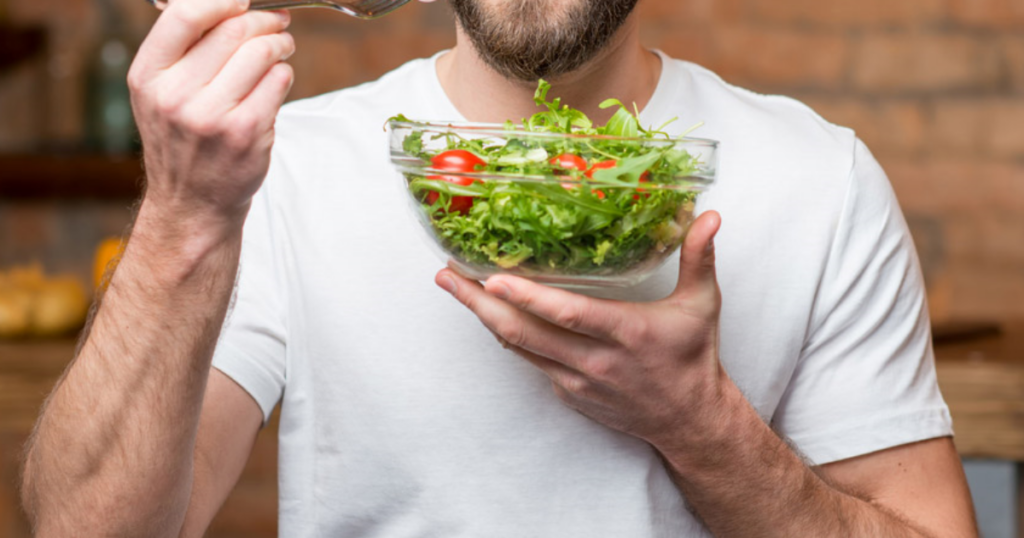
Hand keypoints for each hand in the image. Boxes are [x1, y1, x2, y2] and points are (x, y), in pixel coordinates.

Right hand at [128, 0, 294, 231]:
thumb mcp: (159, 94)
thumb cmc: (182, 141)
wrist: (192, 203)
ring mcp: (212, 116)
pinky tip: (276, 79)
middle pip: (233, 30)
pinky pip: (278, 81)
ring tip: (282, 46)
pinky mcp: (246, 132)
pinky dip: (283, 73)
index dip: (222, 0)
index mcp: (148, 76)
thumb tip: (225, 4)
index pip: (185, 15)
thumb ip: (182, 50)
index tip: (241, 1)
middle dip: (264, 20)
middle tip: (277, 22)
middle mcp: (175, 95)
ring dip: (280, 43)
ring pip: (261, 52)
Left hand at [436, 211, 725, 447]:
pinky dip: (506, 335)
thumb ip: (699, 258)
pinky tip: (488, 311)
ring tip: (454, 286)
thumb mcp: (702, 305)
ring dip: (482, 317)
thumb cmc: (692, 357)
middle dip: (479, 303)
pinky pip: (528, 361)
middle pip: (523, 333)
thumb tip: (709, 215)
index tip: (492, 277)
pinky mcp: (567, 393)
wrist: (688, 420)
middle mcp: (594, 361)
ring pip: (517, 348)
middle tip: (447, 275)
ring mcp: (576, 381)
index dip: (528, 298)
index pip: (569, 314)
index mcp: (625, 333)